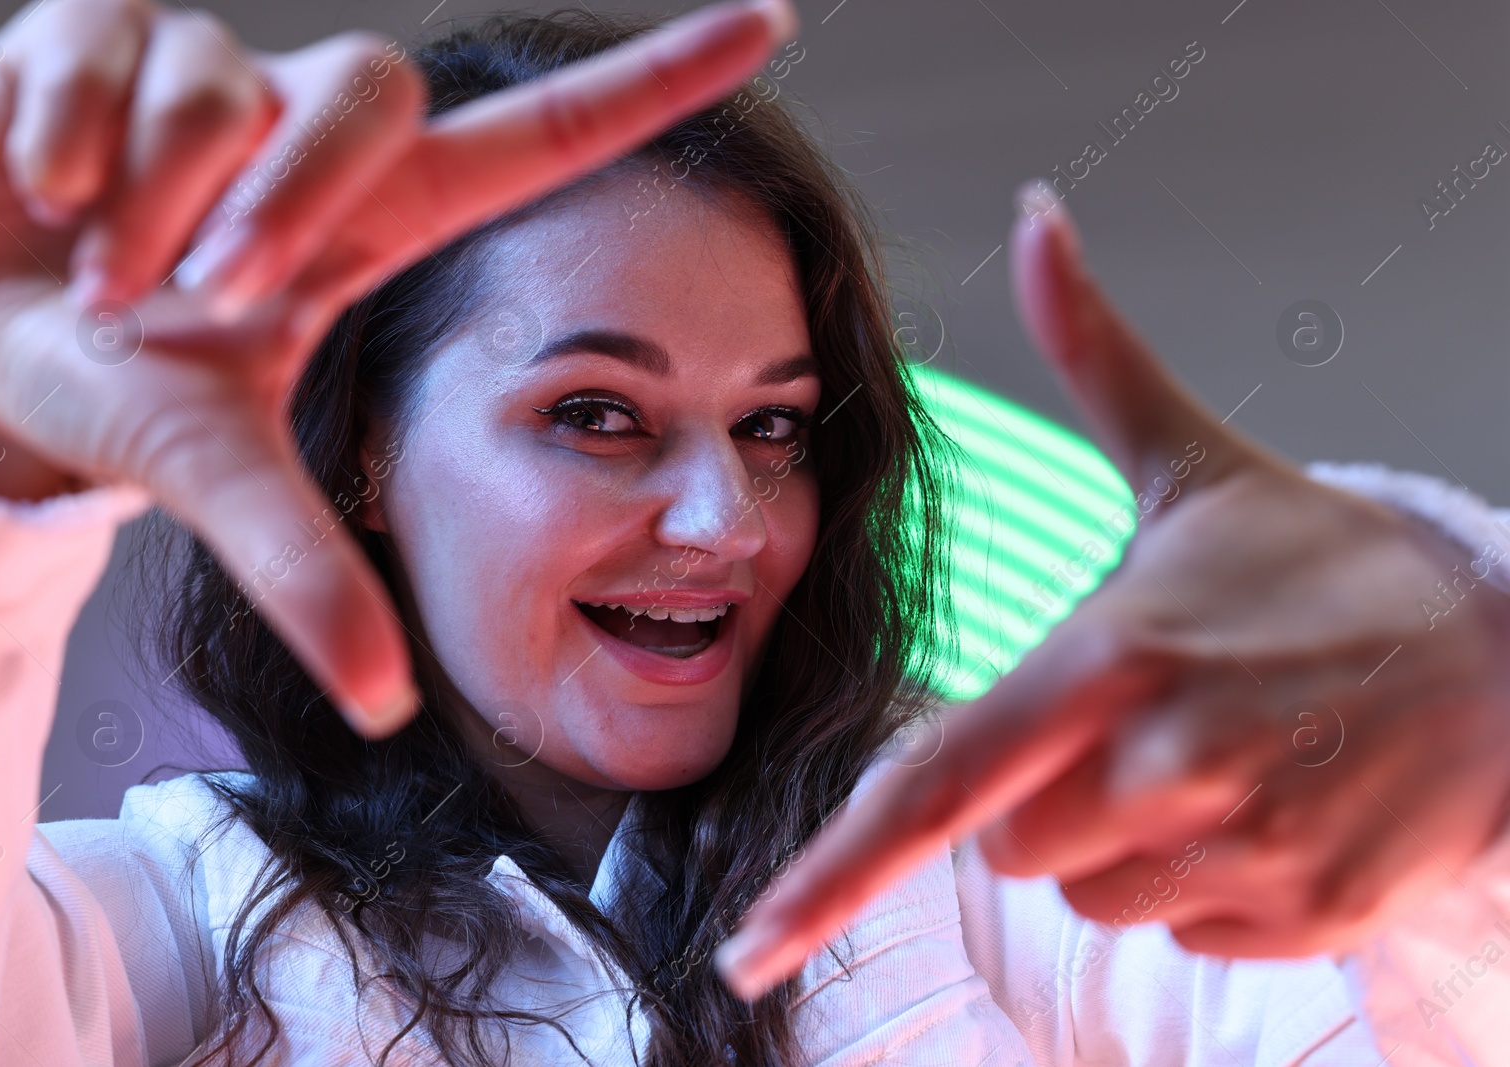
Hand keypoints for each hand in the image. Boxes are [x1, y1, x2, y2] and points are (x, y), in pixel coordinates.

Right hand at [0, 0, 796, 735]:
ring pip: (227, 86)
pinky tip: (47, 197)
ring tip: (105, 272)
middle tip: (198, 302)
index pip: (549, 129)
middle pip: (367, 96)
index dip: (661, 80)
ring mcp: (219, 68)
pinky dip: (65, 139)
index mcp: (384, 220)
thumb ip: (310, 575)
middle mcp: (318, 130)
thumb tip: (385, 707)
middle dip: (276, 208)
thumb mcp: (220, 480)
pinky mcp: (106, 26)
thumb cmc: (120, 394)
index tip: (771, 26)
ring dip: (151, 205)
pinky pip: (109, 45)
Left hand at [715, 182, 1509, 998]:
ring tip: (1211, 757)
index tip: (750, 948)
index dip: (830, 874)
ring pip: (1093, 896)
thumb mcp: (1191, 460)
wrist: (1501, 654)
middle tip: (1138, 720)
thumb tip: (1035, 219)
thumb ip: (1090, 352)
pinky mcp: (1307, 915)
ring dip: (1124, 844)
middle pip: (1009, 848)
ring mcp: (1246, 848)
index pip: (937, 783)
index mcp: (1112, 653)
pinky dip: (1200, 885)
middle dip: (1043, 797)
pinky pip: (1183, 934)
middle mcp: (1169, 761)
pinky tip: (1263, 806)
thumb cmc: (1316, 564)